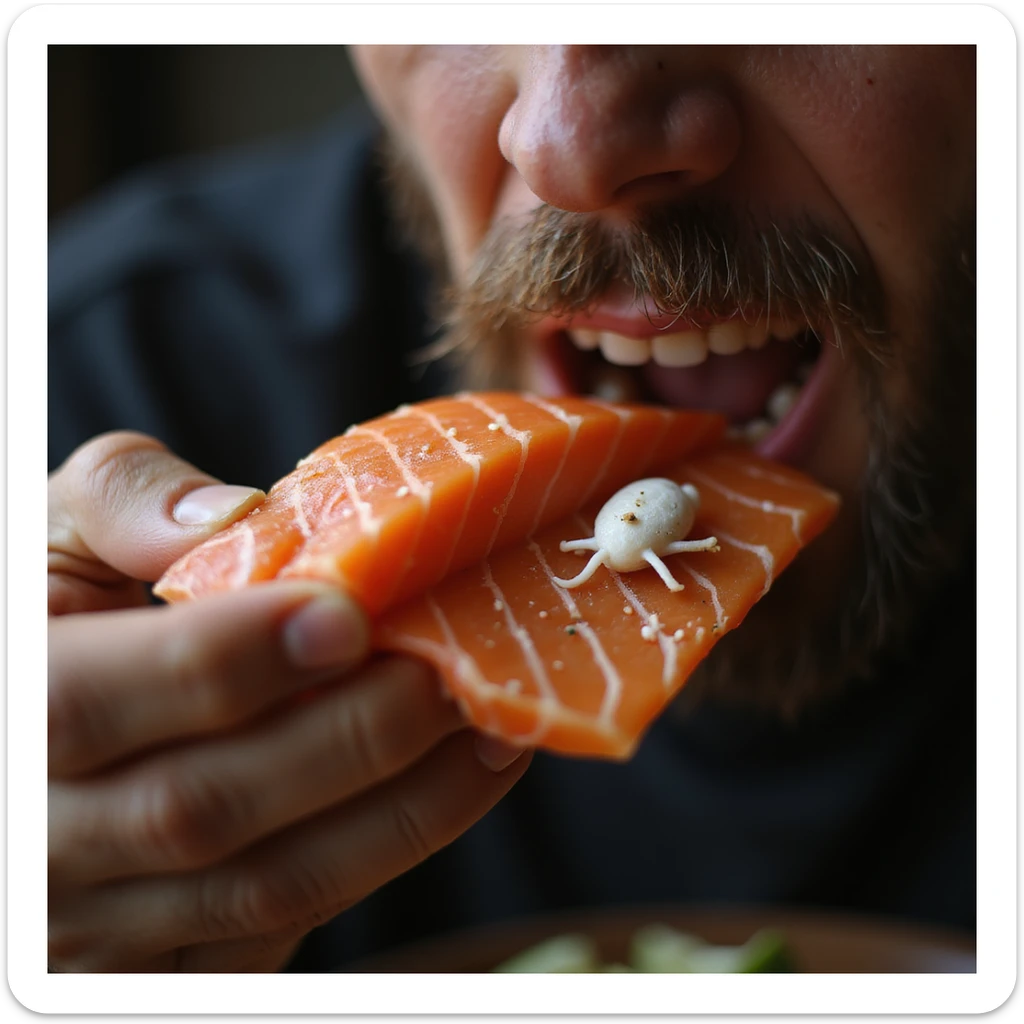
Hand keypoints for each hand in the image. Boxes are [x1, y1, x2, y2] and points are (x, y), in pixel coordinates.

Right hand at [48, 432, 529, 971]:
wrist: (33, 749)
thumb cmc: (53, 621)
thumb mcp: (48, 539)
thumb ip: (124, 504)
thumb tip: (239, 519)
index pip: (88, 704)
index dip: (224, 659)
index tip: (346, 613)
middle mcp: (33, 843)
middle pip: (196, 809)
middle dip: (348, 736)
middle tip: (453, 669)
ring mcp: (88, 928)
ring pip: (256, 889)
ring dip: (397, 810)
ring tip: (490, 729)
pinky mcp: (155, 968)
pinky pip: (277, 933)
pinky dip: (377, 857)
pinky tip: (450, 786)